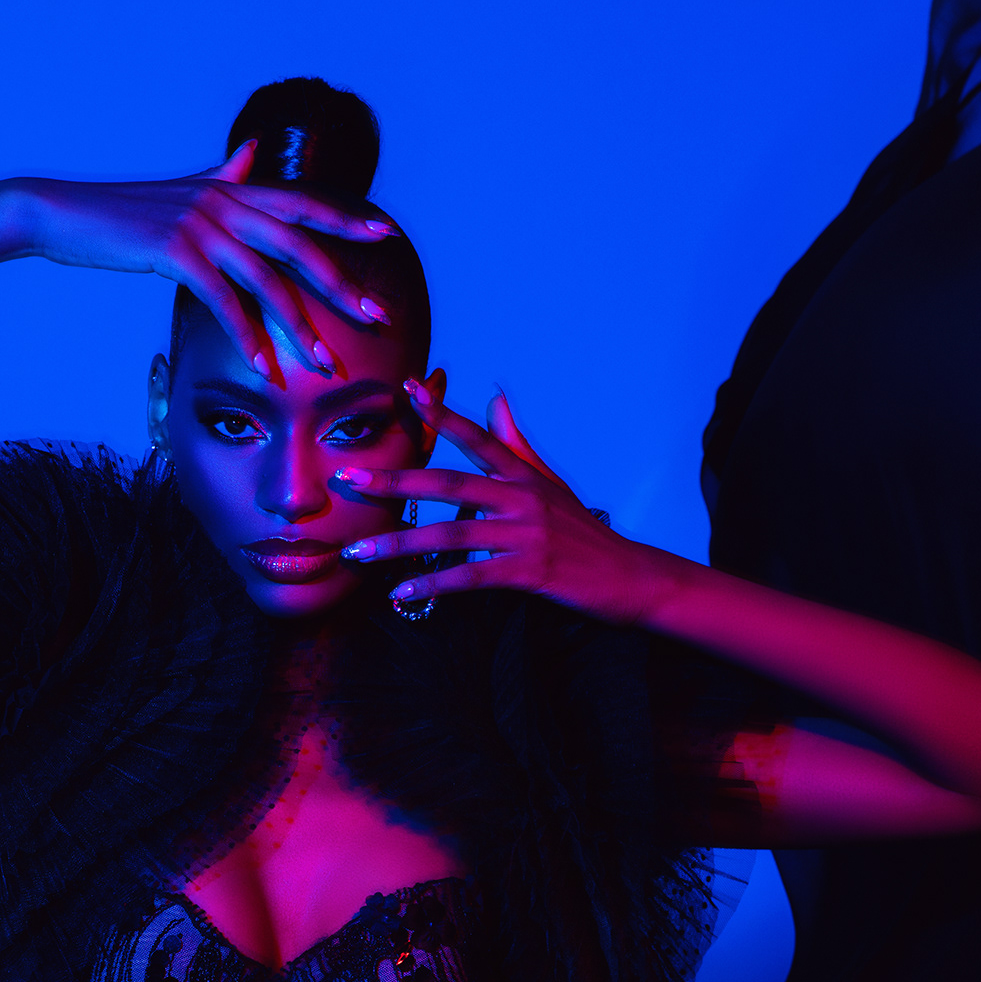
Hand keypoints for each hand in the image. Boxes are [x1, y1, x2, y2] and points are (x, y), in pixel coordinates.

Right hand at [25, 142, 394, 372]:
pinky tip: (266, 369)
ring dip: (301, 329)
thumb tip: (252, 154)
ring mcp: (200, 225)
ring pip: (268, 281)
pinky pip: (224, 303)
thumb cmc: (121, 212)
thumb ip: (224, 175)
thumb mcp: (181, 189)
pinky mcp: (175, 253)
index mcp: (231, 188)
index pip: (301, 203)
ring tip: (326, 365)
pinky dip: (248, 339)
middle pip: (299, 245)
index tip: (387, 235)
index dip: (346, 218)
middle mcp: (224, 201)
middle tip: (376, 317)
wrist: (61, 212)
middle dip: (341, 285)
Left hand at [331, 383, 659, 619]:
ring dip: (399, 544)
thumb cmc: (585, 533)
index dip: (441, 414)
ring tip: (359, 553)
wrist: (630, 577)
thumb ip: (517, 443)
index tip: (407, 389)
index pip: (476, 438)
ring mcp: (525, 535)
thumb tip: (496, 398)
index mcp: (524, 476)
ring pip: (450, 534)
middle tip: (349, 478)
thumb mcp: (552, 483)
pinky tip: (401, 592)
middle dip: (394, 481)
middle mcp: (522, 498)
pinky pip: (470, 576)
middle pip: (448, 484)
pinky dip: (433, 584)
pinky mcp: (529, 571)